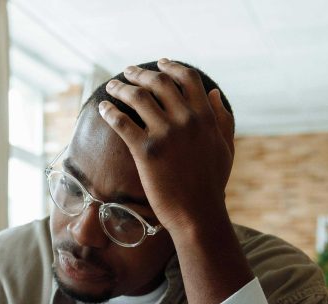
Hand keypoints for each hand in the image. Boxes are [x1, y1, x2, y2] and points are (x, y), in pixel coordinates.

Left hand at [97, 59, 235, 239]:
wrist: (197, 214)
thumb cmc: (212, 185)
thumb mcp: (225, 147)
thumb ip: (222, 118)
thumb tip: (213, 93)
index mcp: (205, 116)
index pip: (187, 78)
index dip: (171, 67)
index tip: (159, 63)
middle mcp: (186, 120)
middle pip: (159, 83)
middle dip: (140, 73)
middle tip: (127, 73)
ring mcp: (165, 134)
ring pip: (138, 97)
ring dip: (121, 87)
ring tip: (111, 86)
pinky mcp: (146, 151)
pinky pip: (122, 122)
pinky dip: (110, 111)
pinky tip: (102, 108)